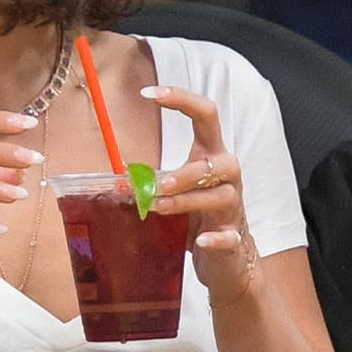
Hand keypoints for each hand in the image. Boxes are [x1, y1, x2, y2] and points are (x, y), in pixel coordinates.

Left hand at [145, 82, 263, 300]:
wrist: (227, 257)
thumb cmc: (198, 217)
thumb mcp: (175, 193)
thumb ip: (152, 182)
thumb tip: (118, 181)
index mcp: (211, 155)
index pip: (205, 115)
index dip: (181, 99)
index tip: (148, 93)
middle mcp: (227, 175)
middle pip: (215, 161)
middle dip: (184, 172)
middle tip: (155, 184)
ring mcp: (233, 206)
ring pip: (219, 195)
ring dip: (187, 201)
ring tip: (159, 208)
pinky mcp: (233, 236)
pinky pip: (227, 235)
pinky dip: (214, 238)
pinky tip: (200, 241)